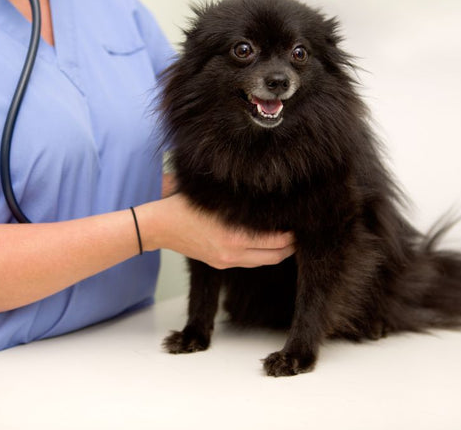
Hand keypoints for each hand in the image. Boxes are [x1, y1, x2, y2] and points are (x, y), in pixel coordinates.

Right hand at [141, 194, 294, 268]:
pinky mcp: (220, 264)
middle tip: (299, 235)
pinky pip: (249, 262)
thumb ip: (241, 202)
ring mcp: (226, 260)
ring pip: (263, 261)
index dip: (291, 234)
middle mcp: (233, 252)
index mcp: (234, 236)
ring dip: (278, 253)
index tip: (299, 224)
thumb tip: (266, 194)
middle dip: (290, 247)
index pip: (276, 240)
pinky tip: (266, 244)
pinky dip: (261, 255)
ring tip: (288, 240)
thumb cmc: (186, 207)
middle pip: (275, 256)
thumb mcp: (216, 200)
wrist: (161, 227)